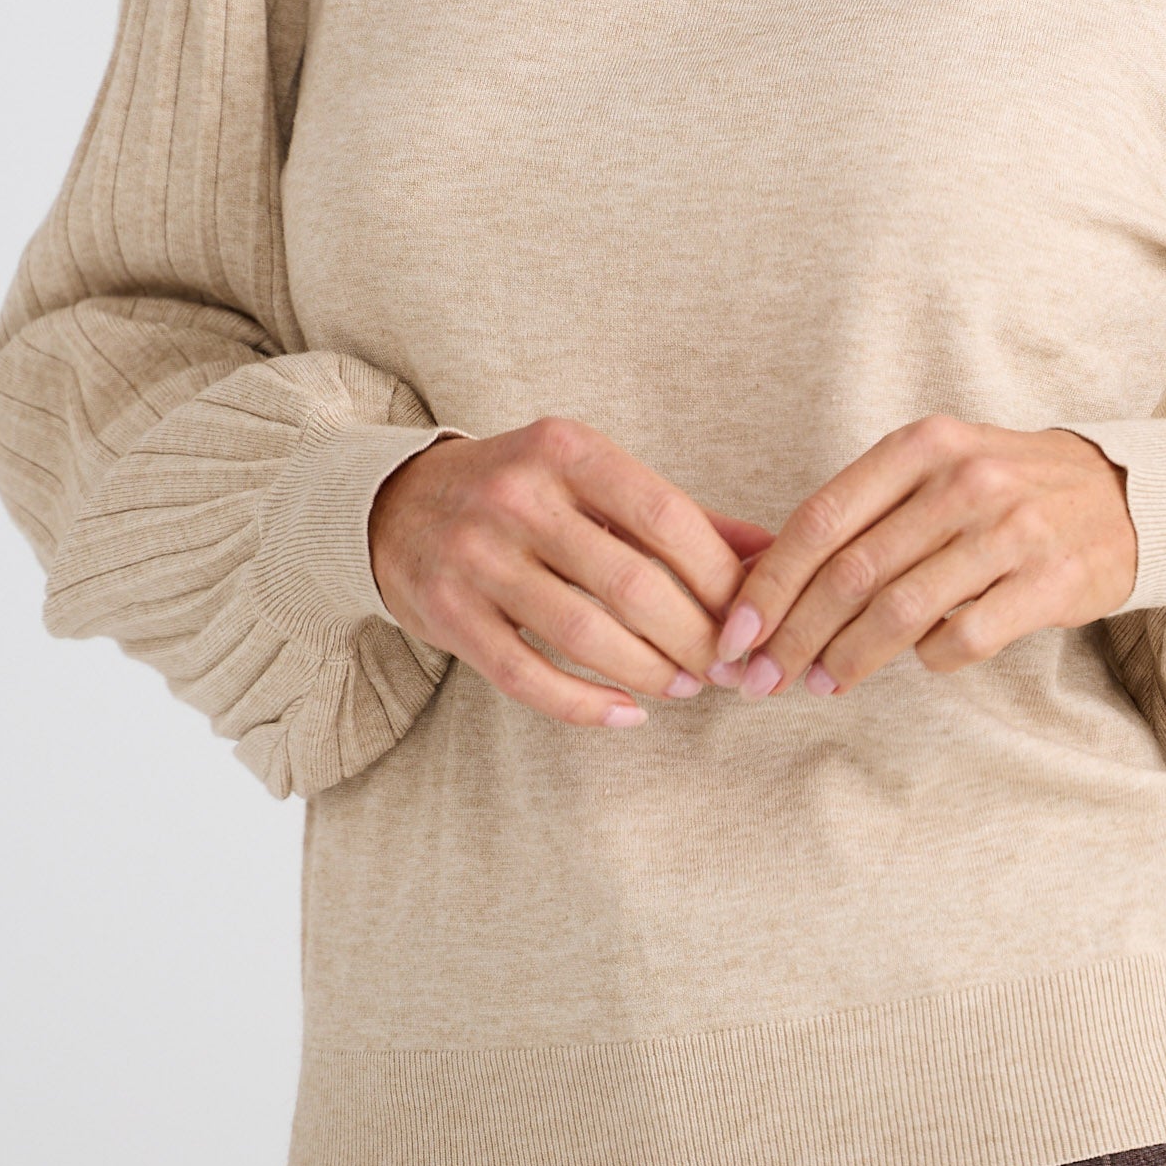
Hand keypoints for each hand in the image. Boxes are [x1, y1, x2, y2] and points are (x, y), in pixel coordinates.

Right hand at [368, 419, 773, 729]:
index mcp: (567, 450)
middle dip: (695, 638)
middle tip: (729, 667)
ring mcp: (476, 556)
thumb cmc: (521, 492)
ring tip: (687, 688)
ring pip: (583, 635)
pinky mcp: (445, 613)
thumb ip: (680, 515)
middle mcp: (518, 497)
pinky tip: (627, 714)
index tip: (752, 617)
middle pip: (632, 585)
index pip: (666, 518)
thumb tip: (773, 554)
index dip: (720, 578)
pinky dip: (584, 704)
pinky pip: (525, 674)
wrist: (393, 502)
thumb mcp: (592, 477)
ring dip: (649, 673)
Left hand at [702, 415, 1137, 697]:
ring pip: (900, 611)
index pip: (821, 519)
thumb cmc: (1006, 487)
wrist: (1122, 494)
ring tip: (819, 684)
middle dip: (793, 635)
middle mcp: (964, 480)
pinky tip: (916, 665)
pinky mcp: (1049, 581)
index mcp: (922, 445)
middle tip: (760, 679)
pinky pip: (964, 638)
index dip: (769, 583)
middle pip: (851, 572)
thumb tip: (769, 583)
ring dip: (847, 658)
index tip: (736, 632)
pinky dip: (928, 661)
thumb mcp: (938, 468)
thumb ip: (866, 512)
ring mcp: (1010, 530)